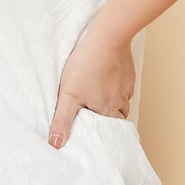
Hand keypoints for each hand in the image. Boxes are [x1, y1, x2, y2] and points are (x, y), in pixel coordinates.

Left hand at [48, 27, 134, 148]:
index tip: (96, 130)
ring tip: (99, 93)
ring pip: (122, 99)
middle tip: (96, 111)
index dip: (102, 130)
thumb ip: (62, 120)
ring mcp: (127, 86)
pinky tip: (105, 75)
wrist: (106, 40)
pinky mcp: (128, 71)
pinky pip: (124, 83)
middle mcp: (121, 101)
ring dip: (113, 99)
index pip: (110, 129)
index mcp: (108, 110)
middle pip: (118, 115)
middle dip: (109, 115)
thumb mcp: (68, 96)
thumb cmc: (86, 66)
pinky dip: (116, 83)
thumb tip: (56, 144)